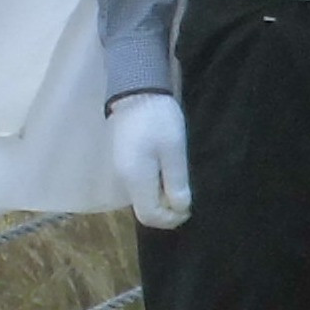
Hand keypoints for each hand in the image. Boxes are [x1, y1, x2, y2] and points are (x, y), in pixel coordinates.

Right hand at [108, 91, 192, 230]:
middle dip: (167, 209)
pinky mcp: (123, 158)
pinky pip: (139, 183)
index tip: (188, 207)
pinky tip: (167, 170)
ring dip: (161, 196)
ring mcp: (121, 168)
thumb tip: (181, 208)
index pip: (149, 216)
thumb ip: (176, 182)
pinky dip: (154, 185)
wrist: (136, 89)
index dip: (170, 219)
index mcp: (135, 179)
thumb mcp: (174, 150)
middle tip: (186, 194)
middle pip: (144, 208)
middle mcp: (124, 178)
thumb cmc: (159, 119)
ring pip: (142, 196)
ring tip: (179, 181)